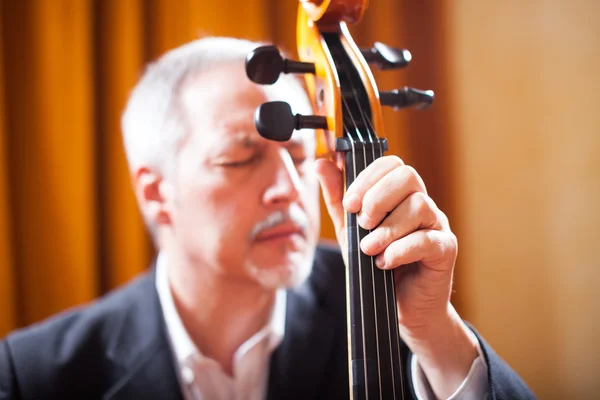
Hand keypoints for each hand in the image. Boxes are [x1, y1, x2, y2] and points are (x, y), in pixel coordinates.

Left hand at [314, 154, 479, 398]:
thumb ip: (338, 199)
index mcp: (401, 195)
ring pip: (419, 206)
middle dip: (378, 198)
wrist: (403, 309)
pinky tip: (384, 263)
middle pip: (408, 176)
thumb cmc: (378, 265)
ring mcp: (437, 225)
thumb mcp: (350, 231)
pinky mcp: (445, 249)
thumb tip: (322, 163)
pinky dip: (400, 250)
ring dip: (387, 229)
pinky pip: (427, 239)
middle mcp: (423, 204)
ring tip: (370, 249)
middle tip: (362, 224)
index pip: (391, 164)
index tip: (349, 203)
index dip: (368, 178)